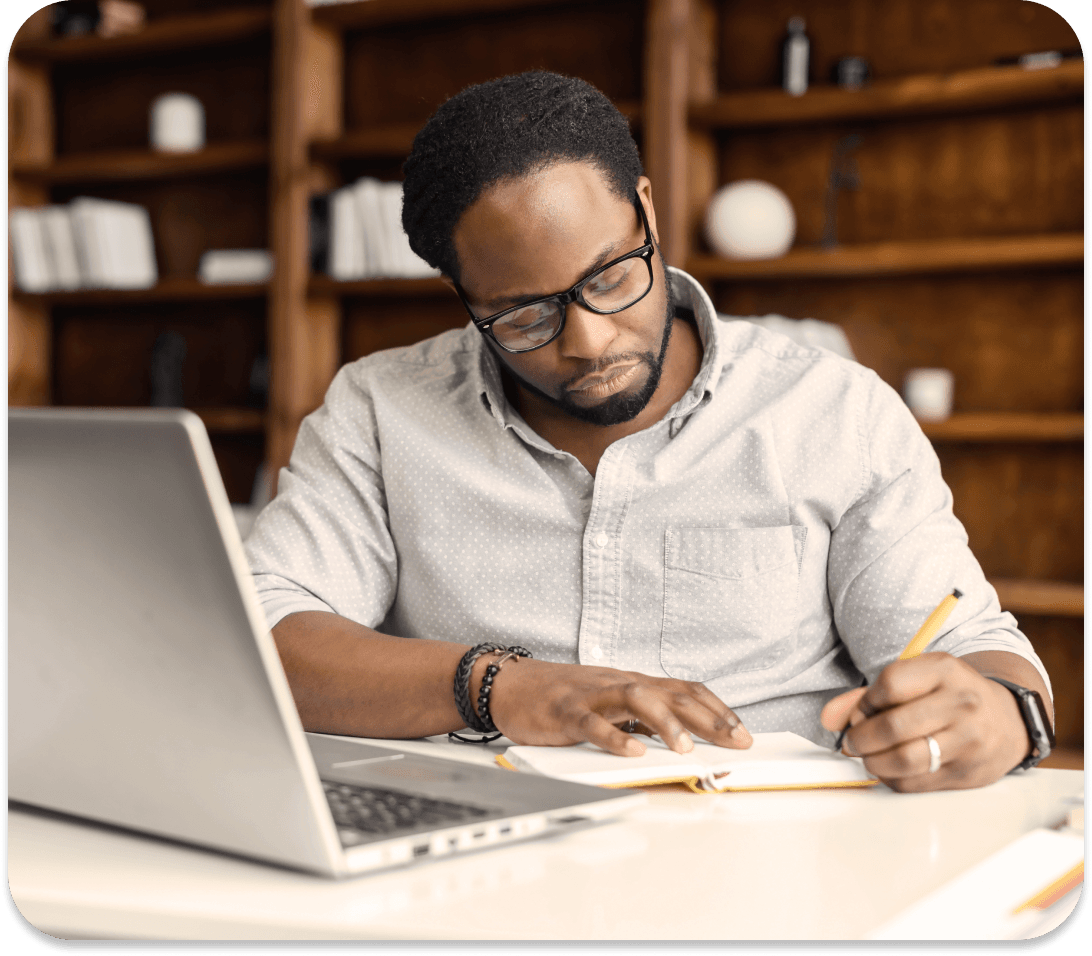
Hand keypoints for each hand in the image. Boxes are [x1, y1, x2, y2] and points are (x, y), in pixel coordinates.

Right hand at [484, 657, 751, 756]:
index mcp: (631, 682)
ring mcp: (592, 696)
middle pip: (671, 694)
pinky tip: (633, 751)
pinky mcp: (565, 711)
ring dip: (665, 723)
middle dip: (708, 718)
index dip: (716, 708)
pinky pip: (592, 724)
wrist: (508, 683)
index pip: (684, 689)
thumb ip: (638, 716)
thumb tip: (679, 737)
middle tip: (736, 742)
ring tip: (686, 749)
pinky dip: (615, 737)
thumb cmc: (561, 697)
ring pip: (636, 700)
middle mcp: (618, 684)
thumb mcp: (607, 702)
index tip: (742, 732)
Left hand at [820, 652, 1029, 791]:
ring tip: (869, 756)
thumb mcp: (917, 679)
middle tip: (852, 741)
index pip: (888, 685)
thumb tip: (828, 719)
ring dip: (873, 762)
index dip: (864, 702)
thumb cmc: (950, 695)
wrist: (1008, 719)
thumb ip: (868, 695)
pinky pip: (916, 783)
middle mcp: (961, 704)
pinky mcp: (969, 773)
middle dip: (860, 738)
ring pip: (904, 760)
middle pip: (893, 727)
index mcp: (945, 670)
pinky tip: (891, 768)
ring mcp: (969, 741)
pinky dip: (892, 778)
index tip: (860, 711)